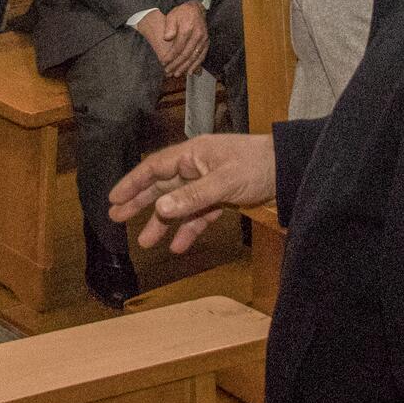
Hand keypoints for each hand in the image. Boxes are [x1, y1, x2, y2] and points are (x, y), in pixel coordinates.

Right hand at [111, 133, 277, 253]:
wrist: (290, 170)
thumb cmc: (257, 166)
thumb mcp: (224, 181)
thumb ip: (192, 196)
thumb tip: (160, 210)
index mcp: (192, 155)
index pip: (154, 168)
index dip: (132, 183)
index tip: (113, 198)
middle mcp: (196, 168)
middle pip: (161, 186)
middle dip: (139, 202)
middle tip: (116, 217)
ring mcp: (209, 184)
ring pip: (179, 205)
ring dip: (162, 223)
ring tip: (144, 242)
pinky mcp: (222, 198)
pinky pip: (199, 215)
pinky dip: (189, 230)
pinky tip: (178, 247)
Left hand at [133, 3, 208, 76]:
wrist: (195, 7)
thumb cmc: (181, 12)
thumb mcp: (172, 16)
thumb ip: (169, 27)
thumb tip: (167, 38)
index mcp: (187, 29)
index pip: (178, 47)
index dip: (170, 56)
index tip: (163, 62)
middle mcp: (197, 35)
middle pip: (186, 54)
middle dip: (177, 64)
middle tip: (168, 71)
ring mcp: (203, 39)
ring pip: (194, 57)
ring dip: (186, 67)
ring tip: (177, 74)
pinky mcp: (207, 41)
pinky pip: (202, 55)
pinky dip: (197, 65)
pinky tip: (191, 71)